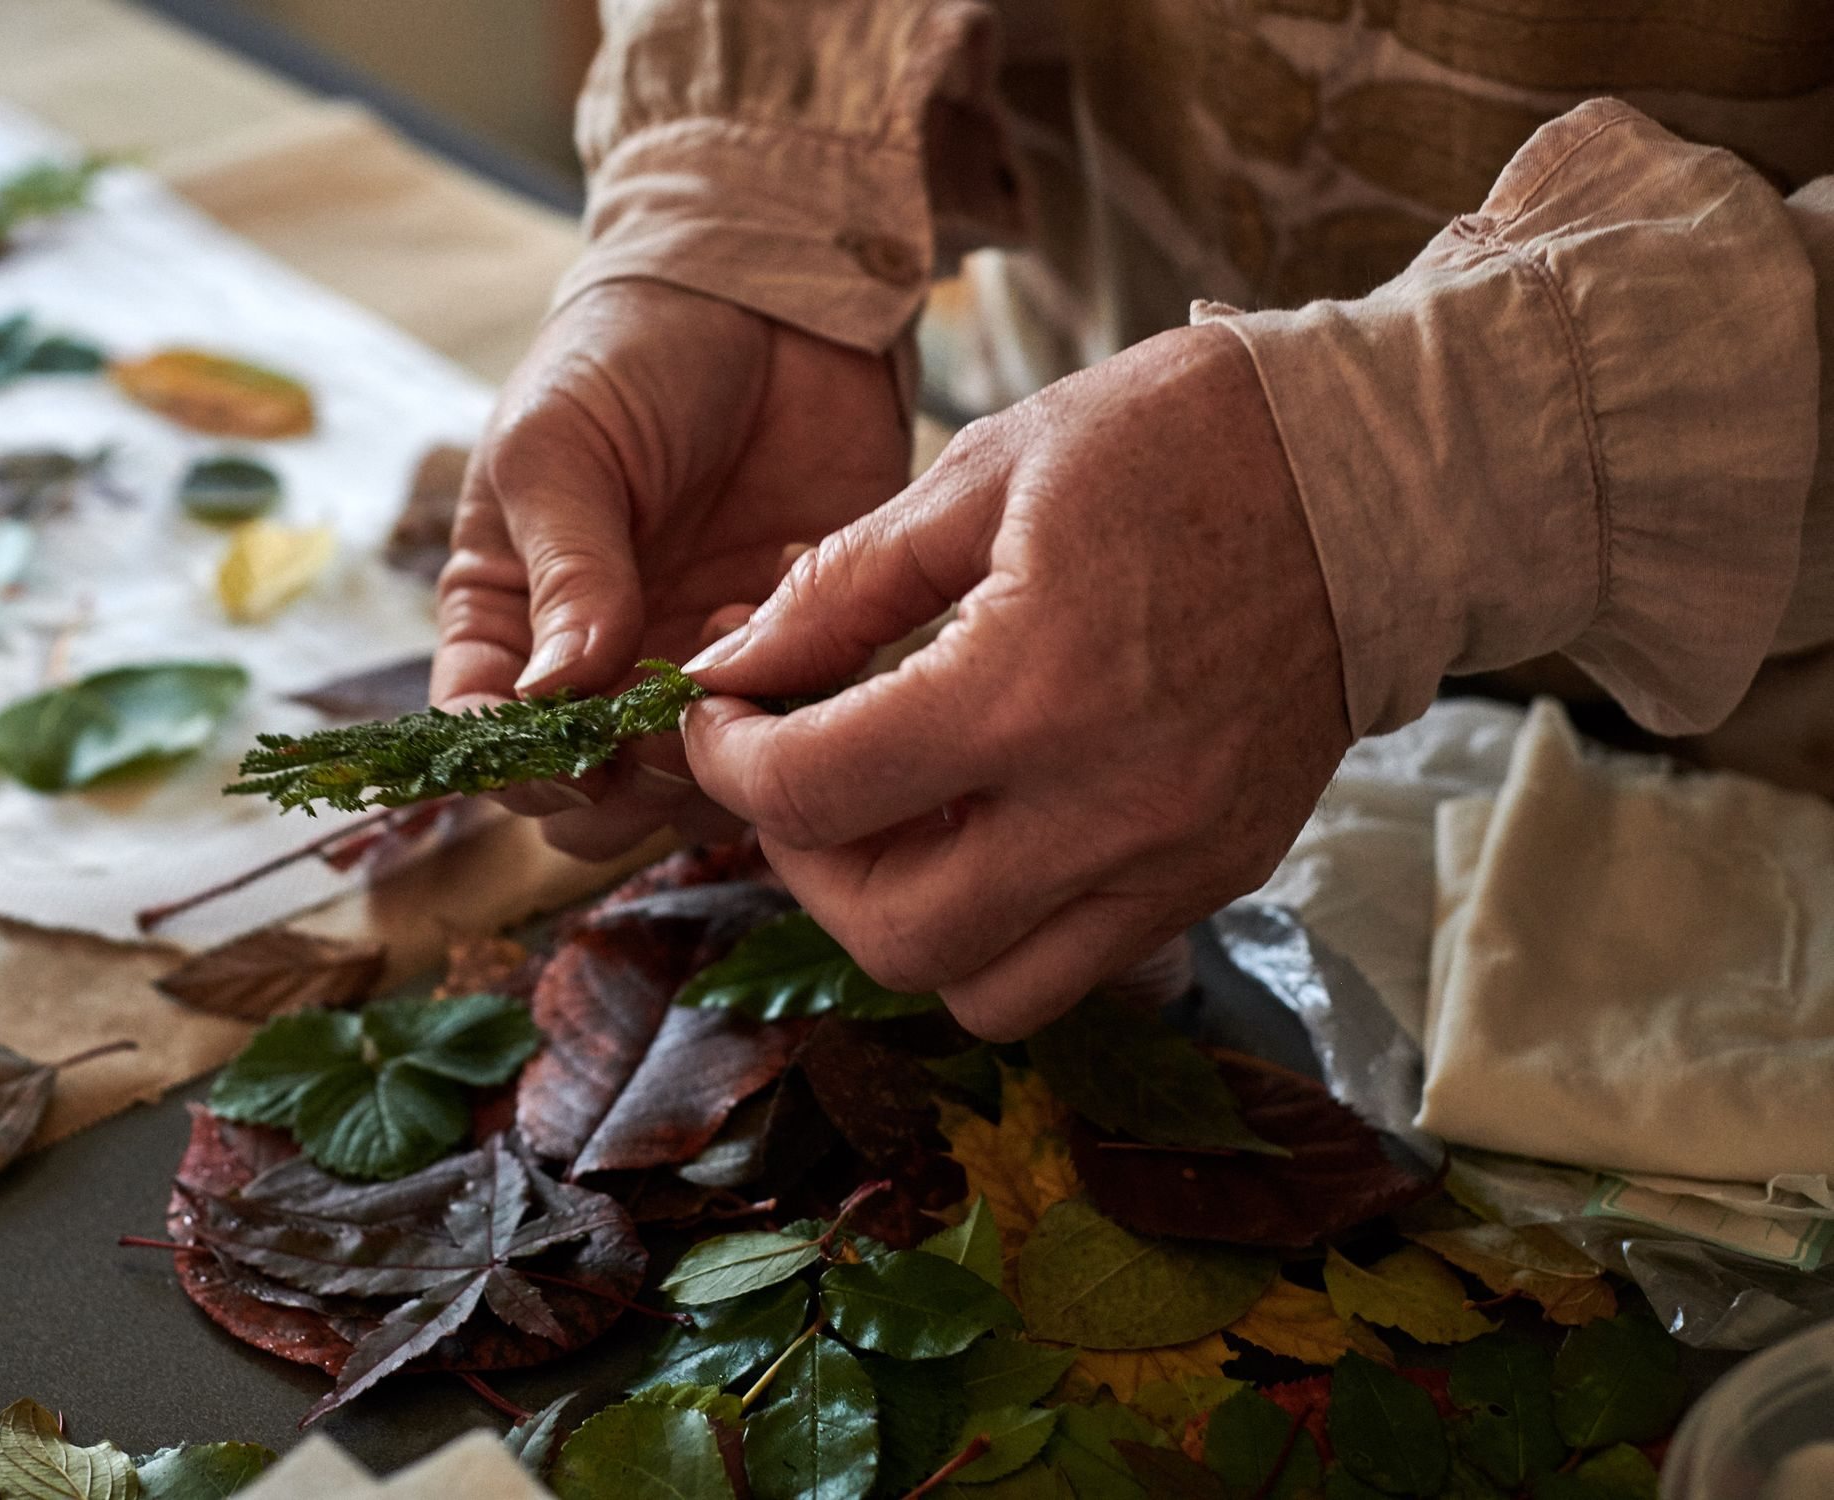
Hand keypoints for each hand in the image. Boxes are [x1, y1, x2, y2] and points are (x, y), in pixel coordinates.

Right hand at [432, 279, 910, 858]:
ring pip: (689, 794)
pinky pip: (790, 731)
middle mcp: (599, 668)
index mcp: (510, 622)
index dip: (515, 767)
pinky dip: (789, 699)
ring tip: (726, 635)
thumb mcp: (560, 446)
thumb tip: (554, 696)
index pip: (487, 742)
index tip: (561, 745)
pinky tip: (782, 599)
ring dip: (709, 747)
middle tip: (658, 713)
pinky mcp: (797, 655)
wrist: (771, 300)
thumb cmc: (629, 359)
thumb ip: (563, 571)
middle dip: (618, 782)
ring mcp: (697, 671)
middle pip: (590, 801)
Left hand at [680, 325, 1351, 1039]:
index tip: (721, 716)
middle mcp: (1104, 809)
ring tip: (890, 818)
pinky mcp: (1218, 877)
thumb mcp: (983, 473)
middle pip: (887, 934)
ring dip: (901, 920)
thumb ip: (840, 587)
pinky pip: (1075, 966)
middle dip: (802, 862)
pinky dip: (1001, 925)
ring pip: (982, 990)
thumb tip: (732, 667)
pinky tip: (987, 826)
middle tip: (793, 776)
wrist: (1376, 477)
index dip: (728, 761)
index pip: (813, 795)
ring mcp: (1172, 861)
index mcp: (1028, 691)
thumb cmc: (1176, 443)